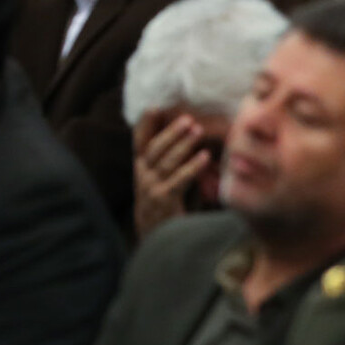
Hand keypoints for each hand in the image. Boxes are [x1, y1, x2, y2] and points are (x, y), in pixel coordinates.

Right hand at [134, 112, 208, 239]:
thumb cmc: (167, 204)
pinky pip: (179, 179)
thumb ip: (170, 161)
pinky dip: (192, 166)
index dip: (145, 123)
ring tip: (199, 131)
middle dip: (171, 131)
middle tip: (189, 119)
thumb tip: (192, 136)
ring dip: (183, 144)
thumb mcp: (163, 179)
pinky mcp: (164, 200)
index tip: (155, 107)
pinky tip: (205, 157)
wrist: (158, 238)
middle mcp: (142, 175)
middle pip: (154, 147)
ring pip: (166, 160)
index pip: (139, 140)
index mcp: (140, 167)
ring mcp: (151, 187)